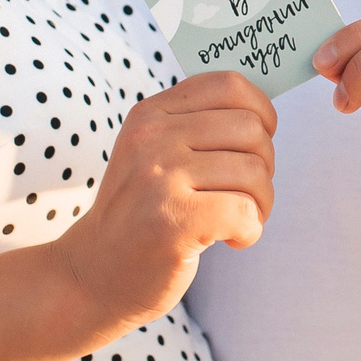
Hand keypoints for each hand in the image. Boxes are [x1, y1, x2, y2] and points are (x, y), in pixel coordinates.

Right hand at [53, 71, 274, 331]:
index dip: (261, 113)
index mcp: (150, 114)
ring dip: (260, 204)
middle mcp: (152, 139)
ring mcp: (160, 178)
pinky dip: (251, 231)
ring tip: (237, 221)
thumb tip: (265, 114)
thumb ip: (198, 127)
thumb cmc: (141, 215)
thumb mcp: (155, 155)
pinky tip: (232, 241)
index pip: (229, 85)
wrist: (95, 274)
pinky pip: (245, 212)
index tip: (254, 146)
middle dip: (264, 166)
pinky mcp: (173, 221)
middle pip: (252, 130)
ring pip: (255, 173)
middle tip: (245, 195)